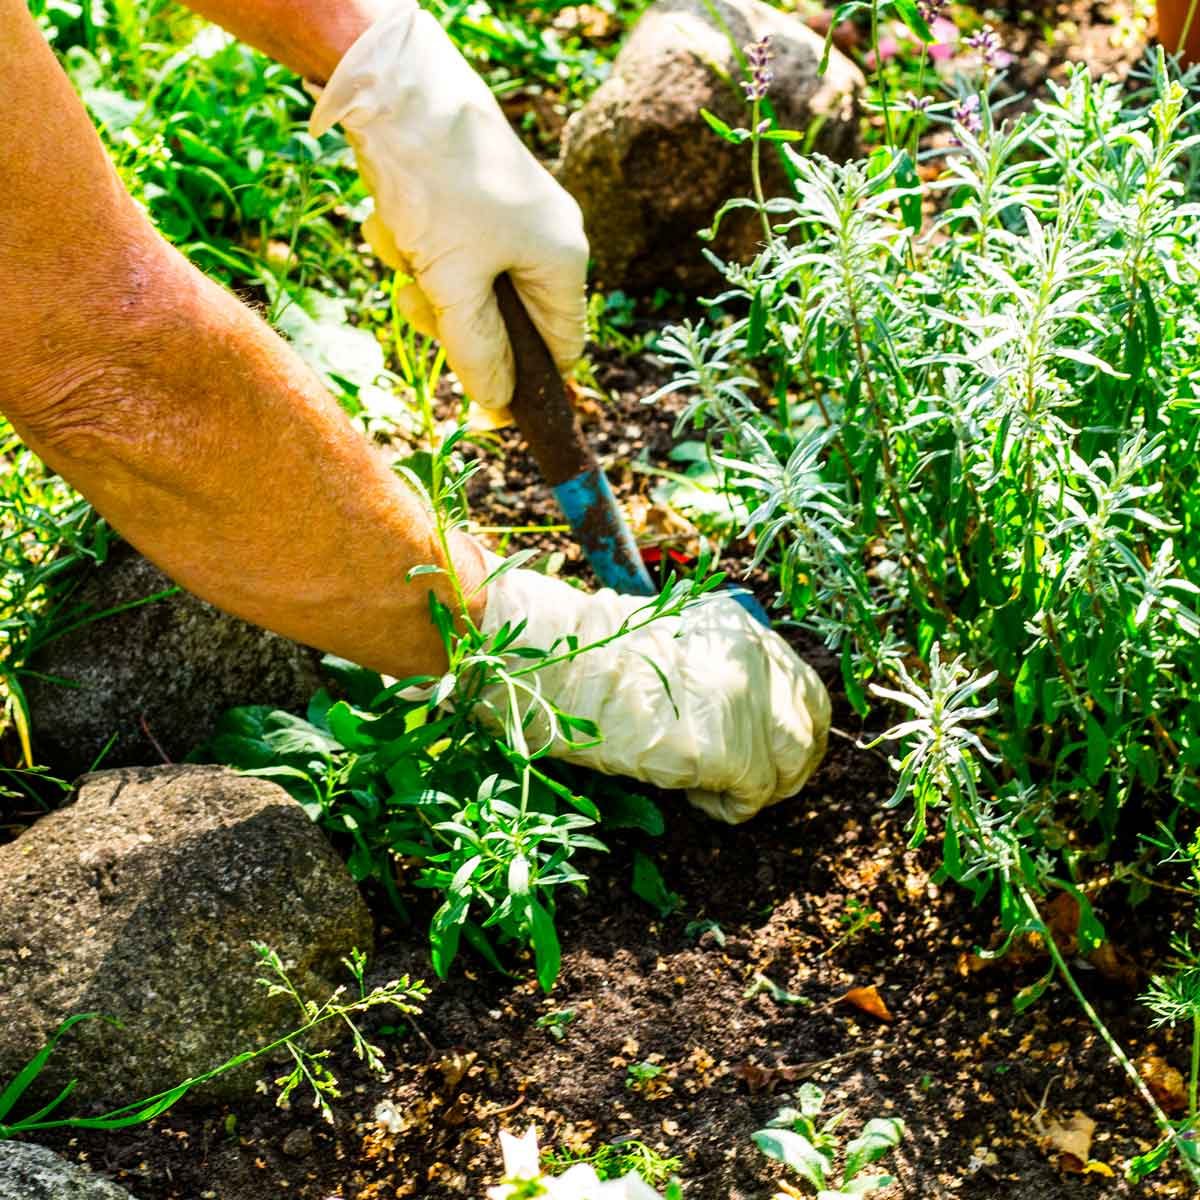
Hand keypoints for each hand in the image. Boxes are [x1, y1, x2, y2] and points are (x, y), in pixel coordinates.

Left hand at [309, 3, 588, 412]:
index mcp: (562, 261)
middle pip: (504, 323)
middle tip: (418, 301)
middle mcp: (544, 240)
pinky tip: (392, 219)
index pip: (561, 349)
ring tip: (401, 247)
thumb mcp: (454, 284)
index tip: (481, 398)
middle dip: (452, 319)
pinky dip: (414, 246)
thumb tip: (498, 405)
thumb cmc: (439, 185)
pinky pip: (444, 251)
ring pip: (465, 290)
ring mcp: (505, 219)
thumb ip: (477, 351)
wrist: (395, 89)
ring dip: (423, 282)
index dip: (524, 379)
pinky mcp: (467, 201)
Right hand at [476, 560, 830, 823]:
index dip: (794, 724)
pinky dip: (732, 806)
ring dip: (762, 786)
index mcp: (742, 630)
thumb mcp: (668, 639)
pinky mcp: (730, 749)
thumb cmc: (592, 658)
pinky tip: (699, 801)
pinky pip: (754, 793)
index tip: (772, 751)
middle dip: (792, 762)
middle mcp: (756, 661)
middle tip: (757, 784)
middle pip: (808, 724)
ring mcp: (747, 704)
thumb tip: (735, 714)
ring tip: (716, 791)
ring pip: (790, 763)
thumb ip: (712, 665)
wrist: (562, 670)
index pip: (800, 684)